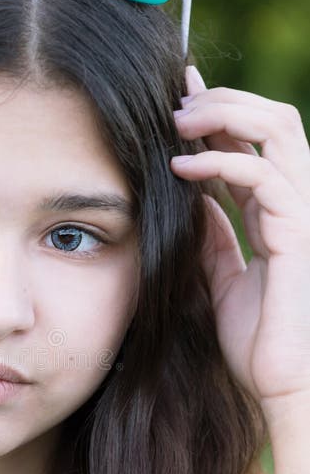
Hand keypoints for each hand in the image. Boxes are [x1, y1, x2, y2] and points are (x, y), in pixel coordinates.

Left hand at [170, 66, 309, 412]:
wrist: (274, 381)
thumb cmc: (251, 334)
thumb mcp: (217, 272)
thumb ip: (210, 232)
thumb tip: (189, 195)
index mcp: (273, 209)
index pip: (252, 140)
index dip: (219, 110)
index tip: (177, 92)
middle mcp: (291, 203)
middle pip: (273, 120)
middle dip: (224, 100)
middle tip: (176, 103)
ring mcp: (299, 214)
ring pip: (277, 131)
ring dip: (224, 115)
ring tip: (177, 121)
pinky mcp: (297, 234)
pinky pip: (263, 177)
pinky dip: (222, 162)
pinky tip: (182, 167)